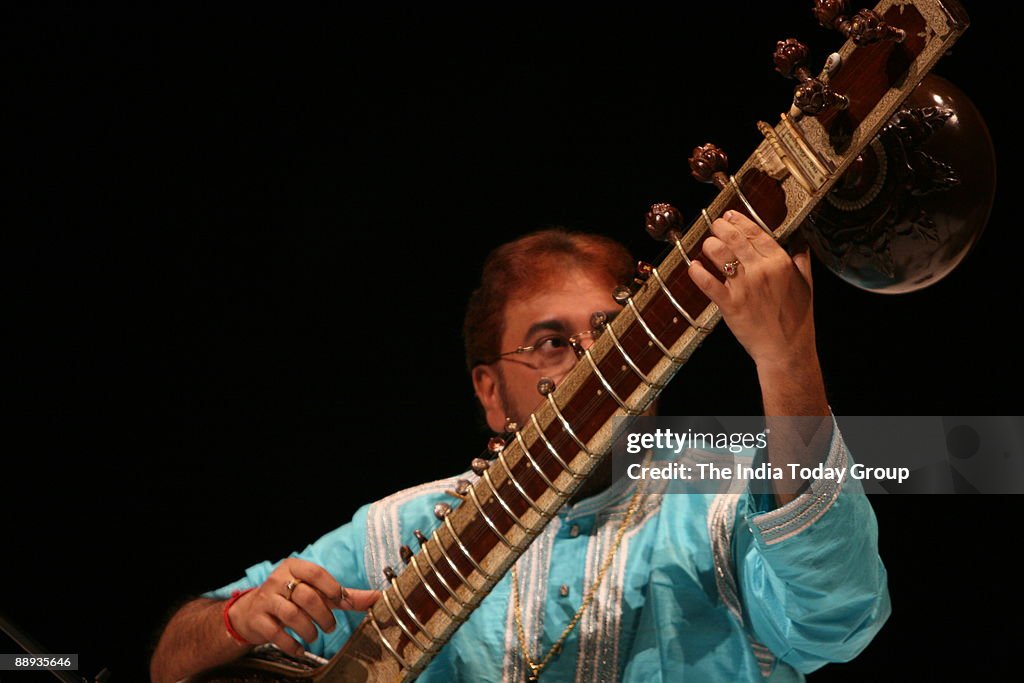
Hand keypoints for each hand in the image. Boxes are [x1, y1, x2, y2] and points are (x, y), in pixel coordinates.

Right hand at [229, 558, 379, 655]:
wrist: (252, 613)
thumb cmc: (292, 599)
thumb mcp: (317, 592)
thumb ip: (346, 595)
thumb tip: (379, 597)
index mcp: (294, 567)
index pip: (316, 572)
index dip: (331, 587)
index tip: (340, 601)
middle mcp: (278, 579)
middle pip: (306, 596)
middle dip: (323, 615)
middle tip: (330, 627)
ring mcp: (266, 599)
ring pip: (292, 614)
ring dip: (309, 630)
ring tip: (315, 636)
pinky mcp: (257, 619)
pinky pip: (276, 633)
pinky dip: (292, 644)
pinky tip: (300, 649)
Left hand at [687, 210, 815, 373]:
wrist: (787, 350)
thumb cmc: (796, 319)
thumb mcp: (806, 284)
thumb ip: (801, 260)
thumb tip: (800, 243)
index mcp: (780, 262)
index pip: (755, 233)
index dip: (738, 221)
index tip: (729, 216)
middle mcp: (762, 270)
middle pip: (733, 238)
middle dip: (719, 228)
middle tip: (714, 226)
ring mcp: (744, 287)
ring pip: (719, 255)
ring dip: (709, 246)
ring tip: (707, 247)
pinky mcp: (730, 304)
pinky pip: (707, 283)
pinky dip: (697, 272)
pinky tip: (694, 266)